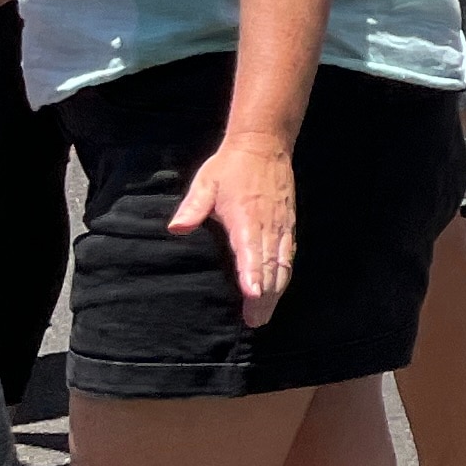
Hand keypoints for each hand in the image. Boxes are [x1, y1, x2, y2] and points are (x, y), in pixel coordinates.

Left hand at [178, 130, 295, 325]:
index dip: (252, 274)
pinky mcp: (288, 225)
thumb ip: (193, 207)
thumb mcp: (206, 182)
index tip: (252, 295)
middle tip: (255, 320)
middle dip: (265, 295)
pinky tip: (278, 291)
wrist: (264, 145)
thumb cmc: (231, 167)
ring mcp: (282, 226)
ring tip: (265, 315)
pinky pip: (289, 255)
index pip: (251, 250)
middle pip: (271, 265)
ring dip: (276, 291)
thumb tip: (176, 228)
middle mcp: (268, 224)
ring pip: (283, 264)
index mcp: (246, 216)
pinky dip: (284, 276)